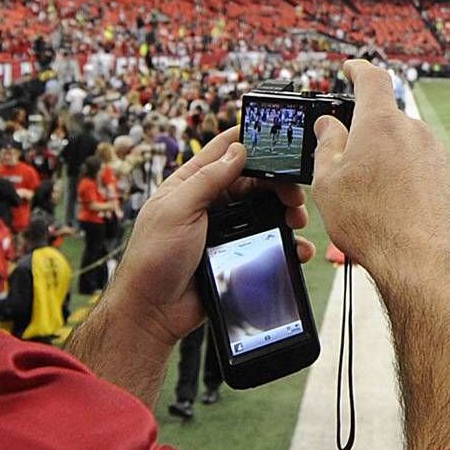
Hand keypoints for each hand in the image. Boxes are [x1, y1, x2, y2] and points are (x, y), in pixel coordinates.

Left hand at [91, 127, 307, 350]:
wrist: (154, 310)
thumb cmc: (153, 258)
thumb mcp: (177, 209)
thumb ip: (208, 178)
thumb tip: (238, 150)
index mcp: (189, 184)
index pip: (223, 151)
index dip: (251, 142)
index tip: (279, 140)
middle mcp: (208, 202)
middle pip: (252, 181)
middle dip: (278, 183)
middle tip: (294, 195)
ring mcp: (223, 228)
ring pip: (263, 209)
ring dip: (284, 210)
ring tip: (296, 219)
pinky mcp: (235, 252)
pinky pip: (265, 240)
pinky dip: (284, 240)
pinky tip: (295, 245)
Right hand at [307, 60, 449, 277]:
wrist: (419, 260)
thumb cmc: (370, 222)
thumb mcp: (328, 182)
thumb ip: (327, 145)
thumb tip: (329, 125)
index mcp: (381, 122)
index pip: (372, 77)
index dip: (358, 69)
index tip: (350, 69)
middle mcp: (414, 130)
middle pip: (384, 118)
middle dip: (364, 133)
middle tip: (346, 162)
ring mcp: (435, 152)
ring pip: (402, 144)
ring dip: (384, 158)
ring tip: (368, 194)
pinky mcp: (447, 175)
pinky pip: (419, 164)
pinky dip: (403, 175)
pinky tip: (392, 204)